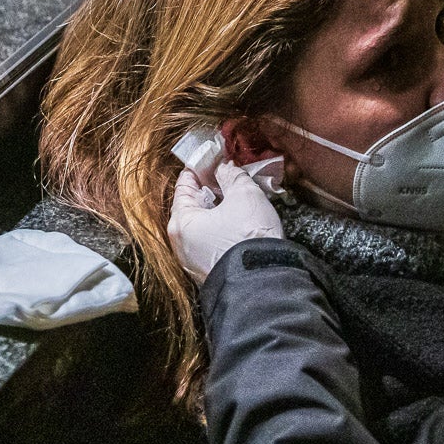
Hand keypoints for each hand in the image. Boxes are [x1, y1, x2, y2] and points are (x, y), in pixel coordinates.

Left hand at [168, 161, 285, 282]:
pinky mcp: (209, 275)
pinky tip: (238, 226)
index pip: (184, 187)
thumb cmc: (247, 237)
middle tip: (225, 178)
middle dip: (208, 192)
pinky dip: (220, 232)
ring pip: (202, 228)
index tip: (208, 160)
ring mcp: (193, 262)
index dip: (197, 170)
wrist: (262, 284)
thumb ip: (232, 175)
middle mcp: (181, 244)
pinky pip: (211, 245)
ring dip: (216, 214)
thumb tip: (225, 166)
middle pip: (191, 208)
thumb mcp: (244, 195)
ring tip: (236, 201)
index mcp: (181, 222)